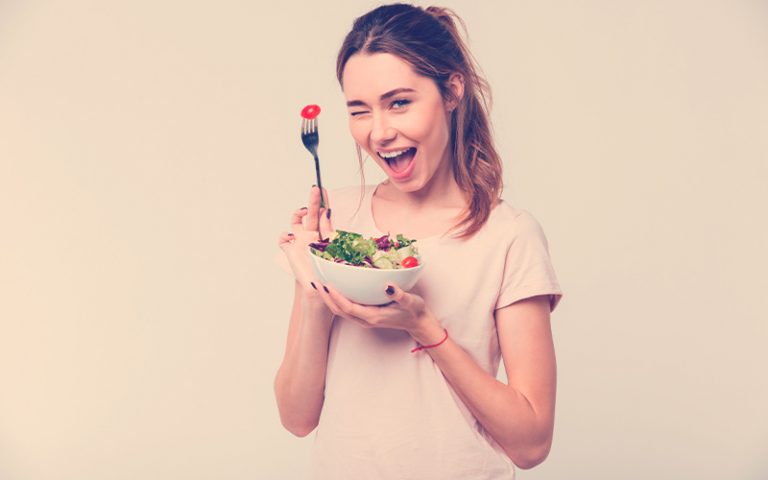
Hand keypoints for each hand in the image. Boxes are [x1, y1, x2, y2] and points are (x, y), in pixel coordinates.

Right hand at [277, 186, 332, 297]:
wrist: (318, 288)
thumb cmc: (328, 270)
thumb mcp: (331, 246)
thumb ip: (327, 228)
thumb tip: (326, 210)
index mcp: (323, 234)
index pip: (323, 214)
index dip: (323, 201)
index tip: (324, 189)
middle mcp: (311, 235)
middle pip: (311, 214)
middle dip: (313, 201)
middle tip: (315, 188)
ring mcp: (299, 241)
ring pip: (295, 221)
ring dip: (297, 214)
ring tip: (303, 212)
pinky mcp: (290, 250)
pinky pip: (283, 238)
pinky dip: (284, 235)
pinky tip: (290, 237)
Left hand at [314, 283, 441, 342]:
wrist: (418, 322)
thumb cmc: (414, 311)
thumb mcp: (410, 301)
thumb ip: (399, 295)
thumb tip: (388, 286)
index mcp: (373, 316)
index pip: (349, 307)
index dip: (336, 297)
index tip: (327, 285)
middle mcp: (365, 319)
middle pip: (339, 310)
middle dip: (326, 298)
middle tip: (315, 282)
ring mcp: (364, 319)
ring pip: (341, 311)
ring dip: (329, 299)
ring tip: (319, 285)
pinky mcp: (365, 315)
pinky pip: (347, 309)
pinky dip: (337, 300)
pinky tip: (333, 290)